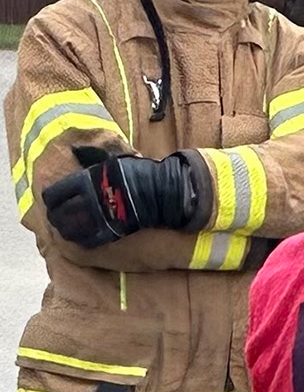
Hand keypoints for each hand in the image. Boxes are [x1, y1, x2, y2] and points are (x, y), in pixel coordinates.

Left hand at [42, 146, 199, 247]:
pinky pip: (88, 240)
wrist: (163, 191)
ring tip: (69, 228)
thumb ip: (93, 161)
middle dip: (56, 216)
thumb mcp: (112, 161)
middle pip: (59, 214)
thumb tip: (76, 151)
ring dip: (67, 229)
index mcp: (85, 181)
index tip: (54, 200)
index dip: (51, 199)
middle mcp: (87, 200)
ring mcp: (98, 218)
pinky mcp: (110, 231)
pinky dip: (83, 239)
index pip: (54, 194)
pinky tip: (84, 237)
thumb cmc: (141, 173)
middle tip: (59, 216)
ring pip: (70, 230)